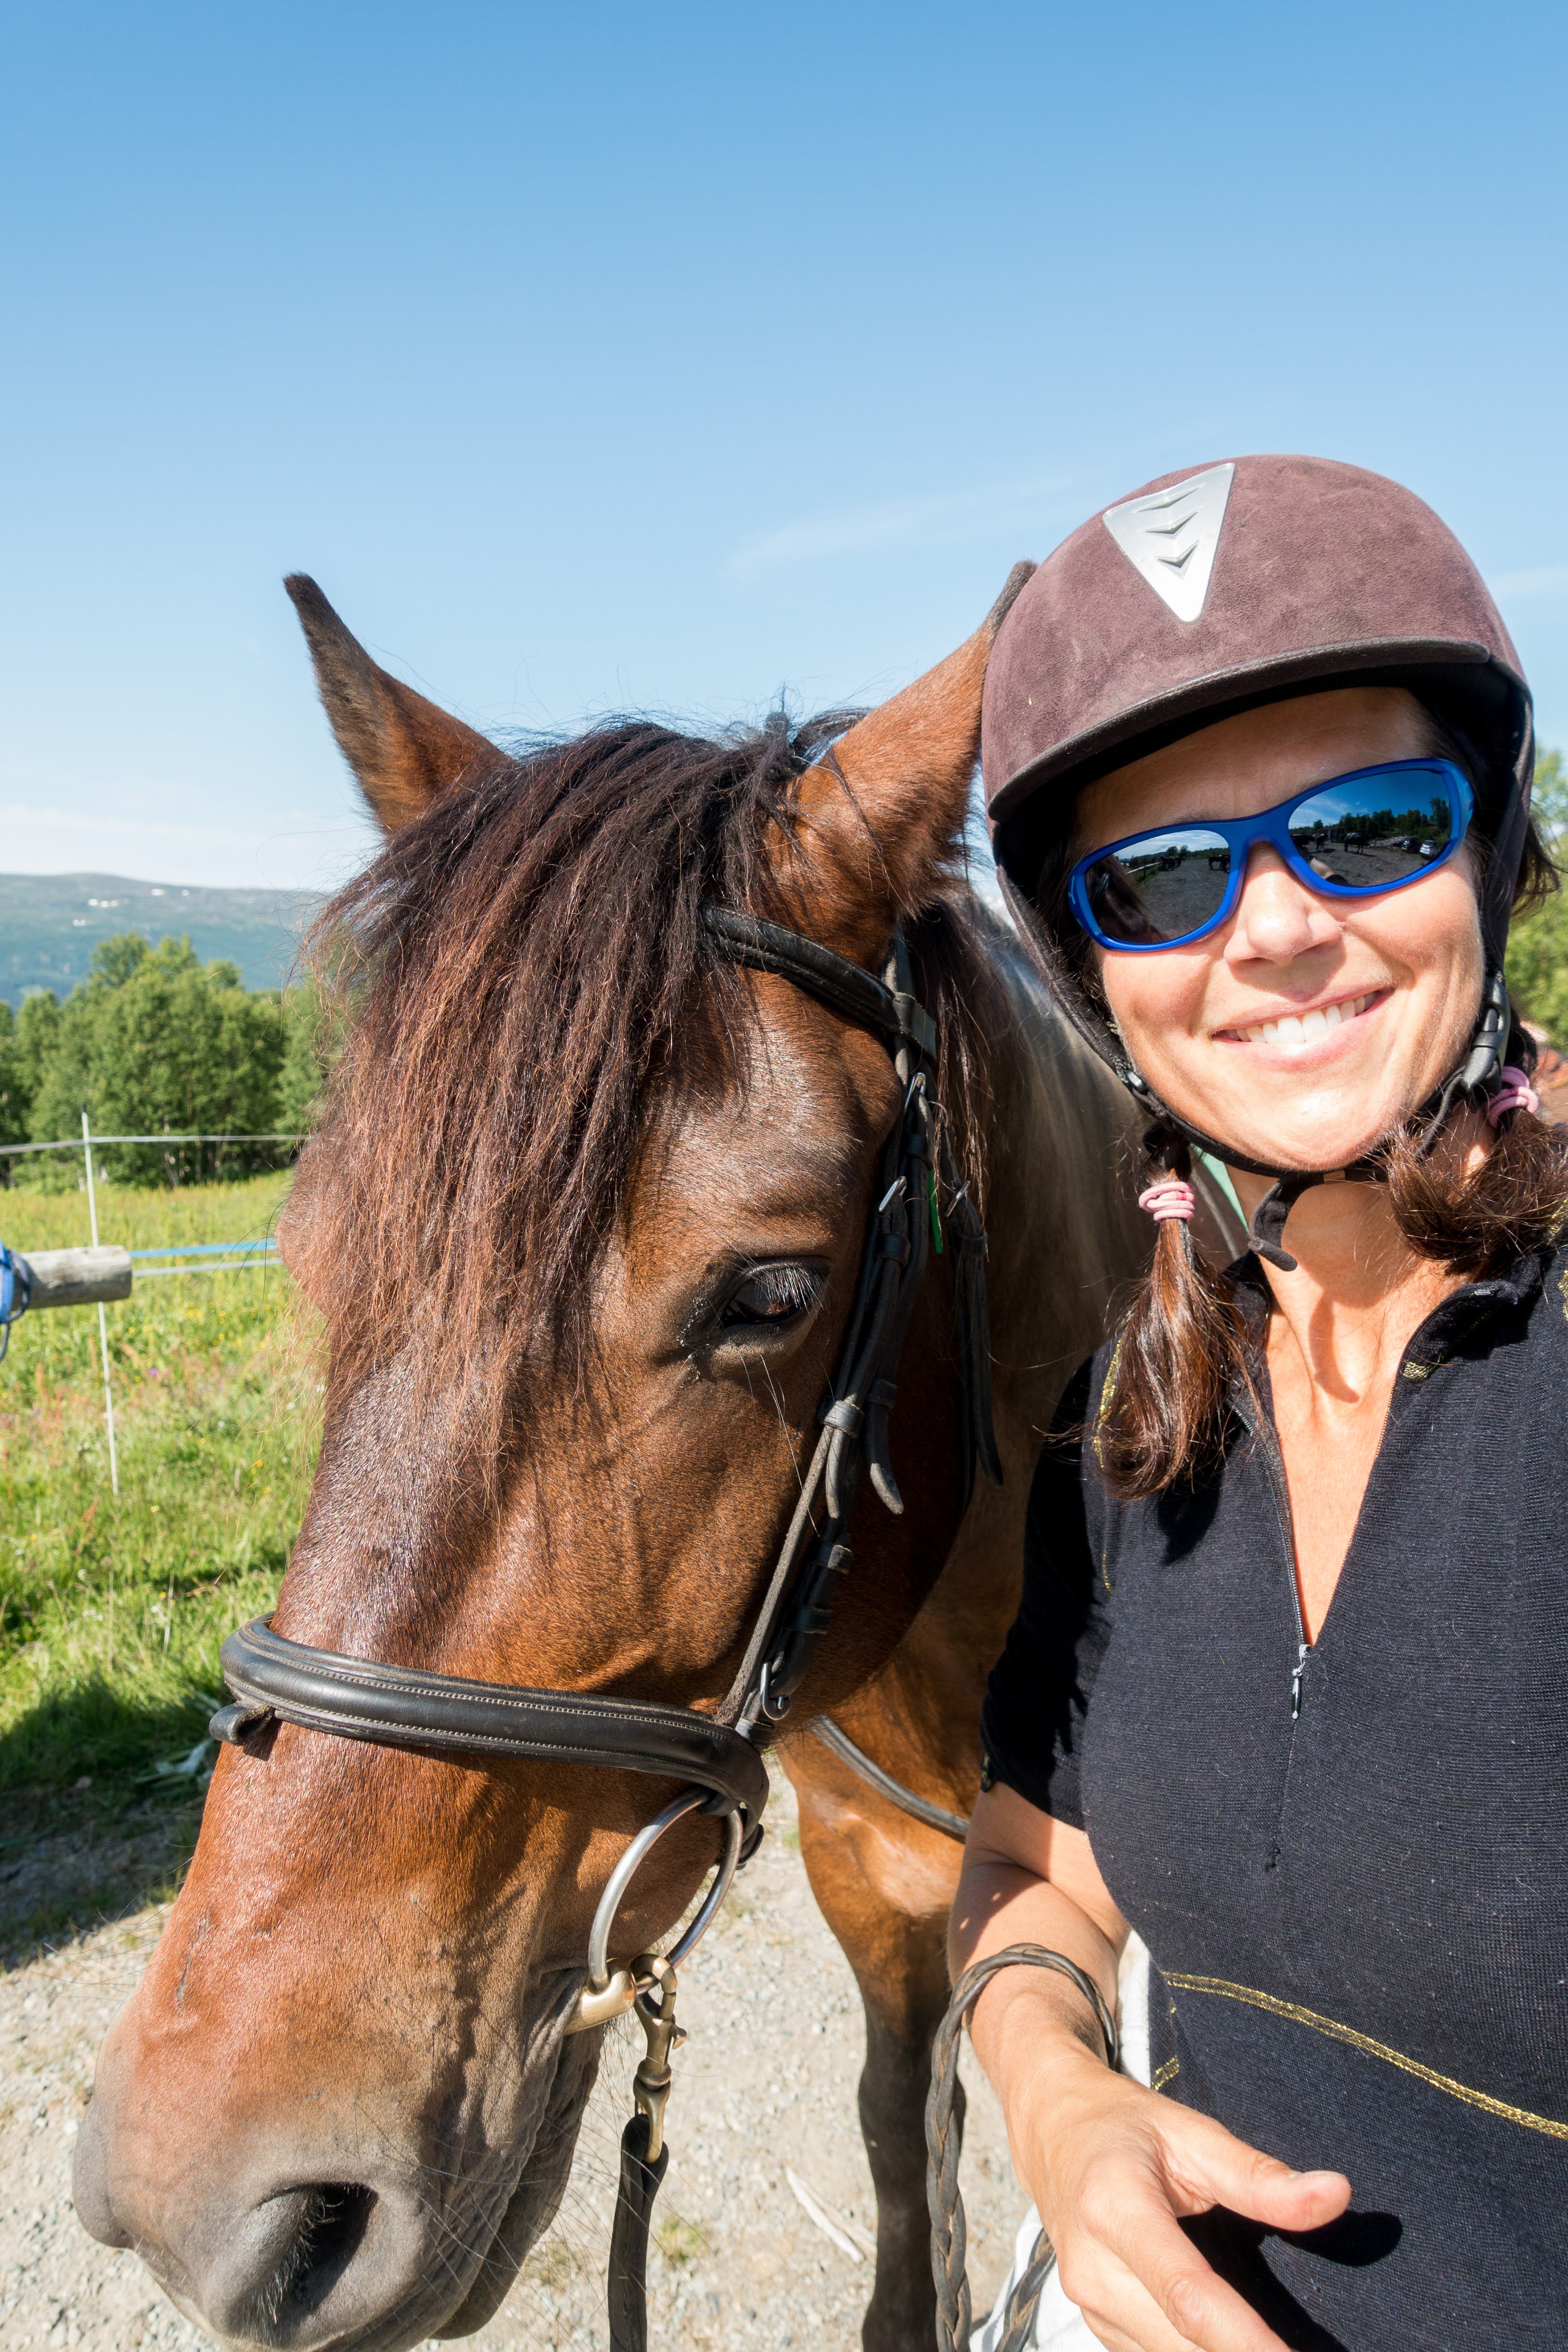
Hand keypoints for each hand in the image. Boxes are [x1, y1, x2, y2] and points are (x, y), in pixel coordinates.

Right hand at [1021, 2048, 1349, 2351]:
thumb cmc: (1124, 2126)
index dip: (1245, 2340)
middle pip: (1181, 2341)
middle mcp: (1092, 2268)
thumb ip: (1259, 2175)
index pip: (1188, 2294)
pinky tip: (1236, 2339)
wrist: (1050, 2130)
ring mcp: (1088, 2303)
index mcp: (1114, 2208)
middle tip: (1313, 2351)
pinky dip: (1197, 2351)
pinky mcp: (1097, 2322)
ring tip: (1277, 2344)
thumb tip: (1337, 2195)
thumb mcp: (1190, 2133)